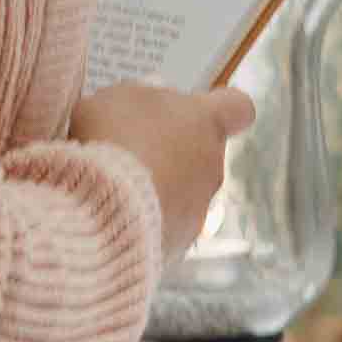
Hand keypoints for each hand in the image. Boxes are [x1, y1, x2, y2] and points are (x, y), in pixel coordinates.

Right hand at [76, 76, 255, 253]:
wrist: (102, 209)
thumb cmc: (112, 139)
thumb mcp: (117, 98)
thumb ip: (139, 98)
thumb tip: (148, 103)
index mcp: (207, 122)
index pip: (239, 108)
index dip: (222, 107)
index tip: (200, 108)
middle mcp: (213, 166)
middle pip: (204, 152)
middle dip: (174, 152)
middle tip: (131, 150)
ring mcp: (199, 209)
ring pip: (185, 193)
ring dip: (158, 190)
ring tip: (114, 188)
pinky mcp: (178, 244)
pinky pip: (164, 226)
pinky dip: (143, 222)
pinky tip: (112, 217)